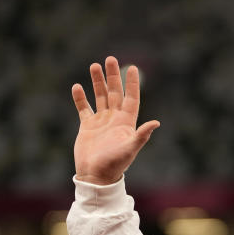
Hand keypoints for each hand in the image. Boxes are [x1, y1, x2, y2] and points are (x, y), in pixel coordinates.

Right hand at [71, 56, 159, 184]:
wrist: (96, 176)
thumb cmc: (115, 164)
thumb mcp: (130, 148)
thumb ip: (142, 135)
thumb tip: (156, 123)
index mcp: (126, 123)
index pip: (131, 98)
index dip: (132, 83)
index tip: (132, 67)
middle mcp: (114, 119)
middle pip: (114, 93)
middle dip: (113, 76)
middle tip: (110, 59)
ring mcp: (101, 121)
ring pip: (99, 97)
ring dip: (97, 82)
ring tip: (94, 66)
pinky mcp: (87, 126)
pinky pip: (84, 108)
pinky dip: (80, 98)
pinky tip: (77, 86)